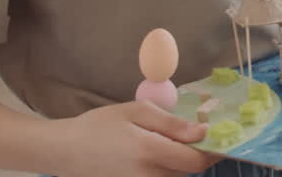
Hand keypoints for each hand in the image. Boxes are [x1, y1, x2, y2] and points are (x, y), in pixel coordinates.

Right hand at [50, 100, 220, 176]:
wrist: (64, 152)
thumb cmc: (99, 126)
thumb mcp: (136, 112)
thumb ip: (172, 123)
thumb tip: (202, 132)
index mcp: (148, 152)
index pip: (195, 161)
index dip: (211, 150)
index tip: (217, 136)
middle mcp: (146, 176)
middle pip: (188, 170)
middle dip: (194, 153)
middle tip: (189, 134)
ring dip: (178, 162)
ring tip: (161, 143)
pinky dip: (163, 169)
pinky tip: (151, 156)